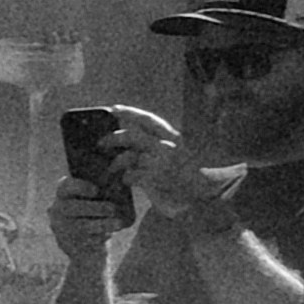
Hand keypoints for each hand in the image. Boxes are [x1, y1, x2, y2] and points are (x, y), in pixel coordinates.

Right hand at [46, 176, 129, 261]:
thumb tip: (124, 181)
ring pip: (80, 225)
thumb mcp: (95, 199)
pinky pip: (83, 240)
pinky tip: (108, 235)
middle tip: (112, 209)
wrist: (86, 243)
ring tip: (119, 223)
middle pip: (71, 207)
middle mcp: (58, 209)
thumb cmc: (95, 213)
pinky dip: (98, 237)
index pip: (66, 186)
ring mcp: (61, 228)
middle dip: (94, 207)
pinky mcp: (68, 244)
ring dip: (101, 224)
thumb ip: (104, 190)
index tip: (96, 190)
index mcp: (64, 194)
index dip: (80, 187)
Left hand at [110, 107, 205, 225]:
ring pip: (129, 156)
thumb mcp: (172, 156)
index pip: (149, 120)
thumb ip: (154, 148)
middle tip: (100, 144)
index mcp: (172, 138)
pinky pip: (132, 175)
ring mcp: (162, 162)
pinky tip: (126, 181)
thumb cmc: (184, 177)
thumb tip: (125, 144)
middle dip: (113, 138)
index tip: (113, 108)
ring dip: (116, 163)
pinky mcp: (157, 177)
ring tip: (111, 169)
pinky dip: (126, 178)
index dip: (130, 112)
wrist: (203, 195)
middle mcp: (167, 146)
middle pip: (132, 136)